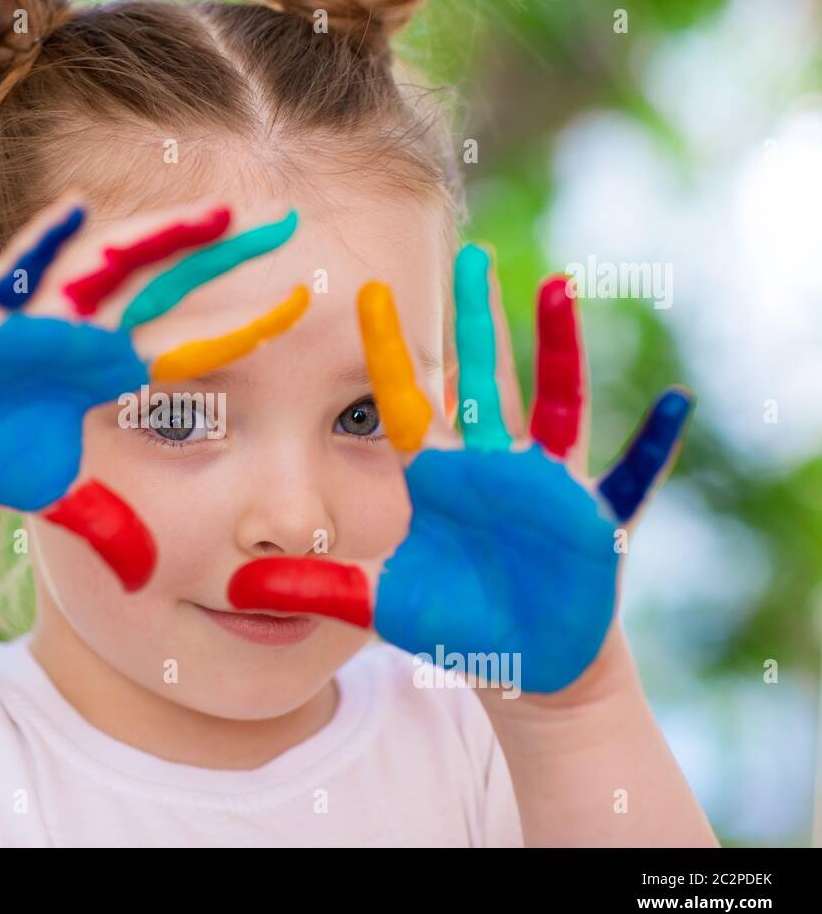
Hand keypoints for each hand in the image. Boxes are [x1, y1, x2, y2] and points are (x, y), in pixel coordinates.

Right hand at [0, 195, 309, 590]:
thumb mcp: (56, 493)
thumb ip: (104, 525)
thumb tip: (140, 582)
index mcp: (107, 366)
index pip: (189, 339)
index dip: (244, 322)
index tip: (305, 304)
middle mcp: (83, 329)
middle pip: (164, 282)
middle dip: (220, 252)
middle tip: (284, 219)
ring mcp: (37, 314)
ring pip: (107, 266)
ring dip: (157, 237)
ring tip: (213, 213)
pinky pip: (15, 273)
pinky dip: (42, 245)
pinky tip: (74, 211)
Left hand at [225, 244, 692, 693]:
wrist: (520, 658)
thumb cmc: (454, 624)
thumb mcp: (379, 603)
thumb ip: (317, 588)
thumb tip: (238, 587)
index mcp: (435, 478)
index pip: (404, 402)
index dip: (388, 351)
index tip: (367, 294)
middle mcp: (488, 465)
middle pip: (478, 378)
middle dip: (473, 318)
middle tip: (467, 254)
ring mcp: (541, 481)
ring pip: (548, 398)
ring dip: (554, 344)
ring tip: (554, 285)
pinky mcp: (587, 512)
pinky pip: (629, 472)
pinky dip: (653, 443)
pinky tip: (676, 403)